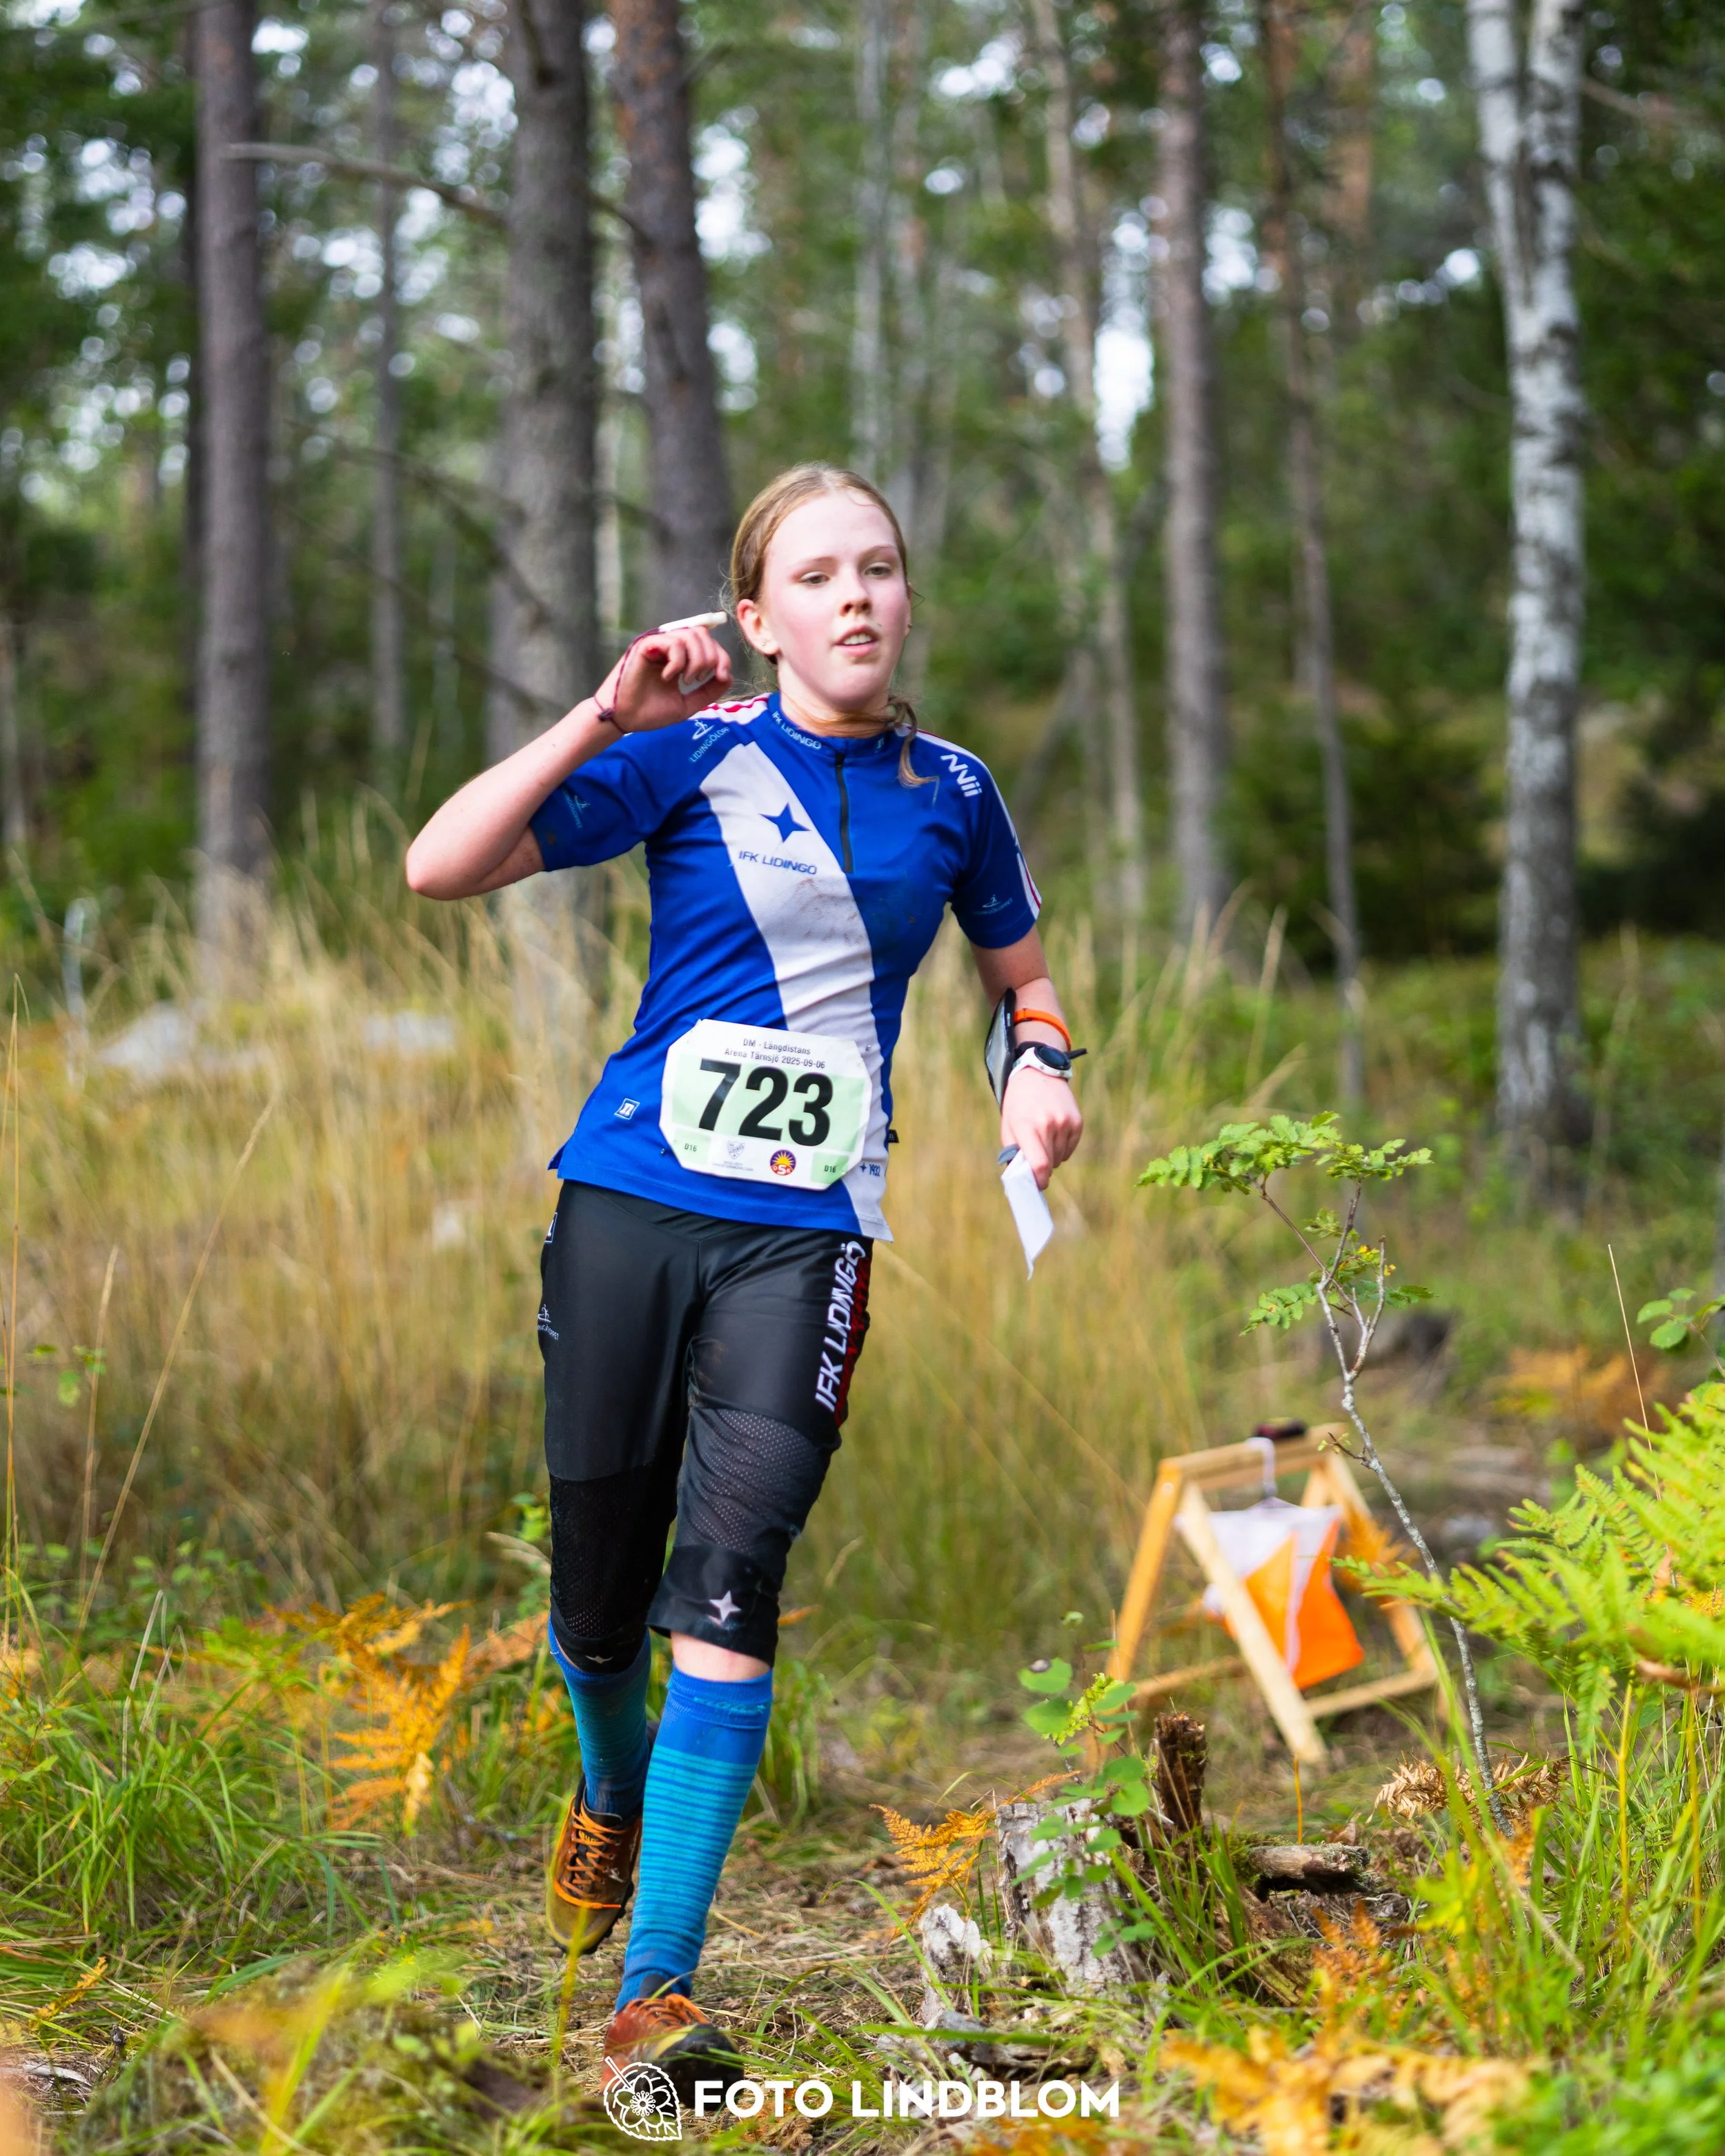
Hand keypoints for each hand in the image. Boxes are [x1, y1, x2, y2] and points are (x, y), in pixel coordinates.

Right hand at [594, 624, 732, 733]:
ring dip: (696, 660)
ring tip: (686, 680)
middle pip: (701, 634)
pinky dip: (678, 661)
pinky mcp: (645, 645)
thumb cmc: (650, 712)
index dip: (721, 656)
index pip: (707, 644)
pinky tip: (668, 677)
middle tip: (699, 680)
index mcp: (679, 657)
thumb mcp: (688, 703)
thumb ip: (708, 691)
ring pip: (690, 635)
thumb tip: (728, 676)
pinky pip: (673, 642)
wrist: (626, 720)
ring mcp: (657, 644)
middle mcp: (668, 646)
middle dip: (710, 657)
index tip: (721, 676)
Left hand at [1000, 1063, 1082, 1189]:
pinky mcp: (1077, 1122)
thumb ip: (1013, 1153)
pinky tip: (1053, 1135)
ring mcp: (1065, 1122)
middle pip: (1050, 1164)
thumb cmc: (1019, 1105)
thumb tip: (1021, 1179)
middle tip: (1035, 1165)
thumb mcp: (1008, 1126)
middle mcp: (1048, 1124)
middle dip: (1042, 1170)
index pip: (1038, 1164)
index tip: (1036, 1186)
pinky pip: (1070, 1149)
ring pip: (1060, 1158)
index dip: (1039, 1181)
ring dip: (1051, 1158)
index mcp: (1027, 1126)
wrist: (1039, 1074)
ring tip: (1043, 1141)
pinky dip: (1061, 1149)